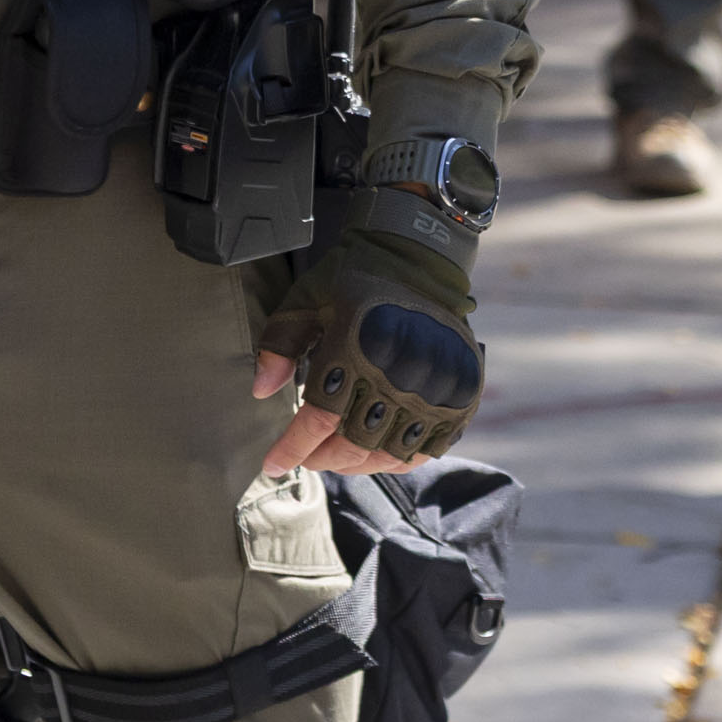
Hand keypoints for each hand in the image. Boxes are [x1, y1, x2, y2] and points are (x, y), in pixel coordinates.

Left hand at [251, 233, 482, 473]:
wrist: (420, 256)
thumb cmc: (354, 276)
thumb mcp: (306, 299)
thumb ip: (279, 343)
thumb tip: (261, 392)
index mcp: (355, 348)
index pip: (318, 419)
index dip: (292, 448)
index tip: (272, 465)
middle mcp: (397, 373)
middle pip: (353, 444)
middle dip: (322, 458)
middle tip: (308, 456)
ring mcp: (433, 388)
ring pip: (387, 453)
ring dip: (356, 464)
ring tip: (339, 456)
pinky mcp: (459, 394)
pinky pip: (427, 448)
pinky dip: (398, 459)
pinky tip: (378, 452)